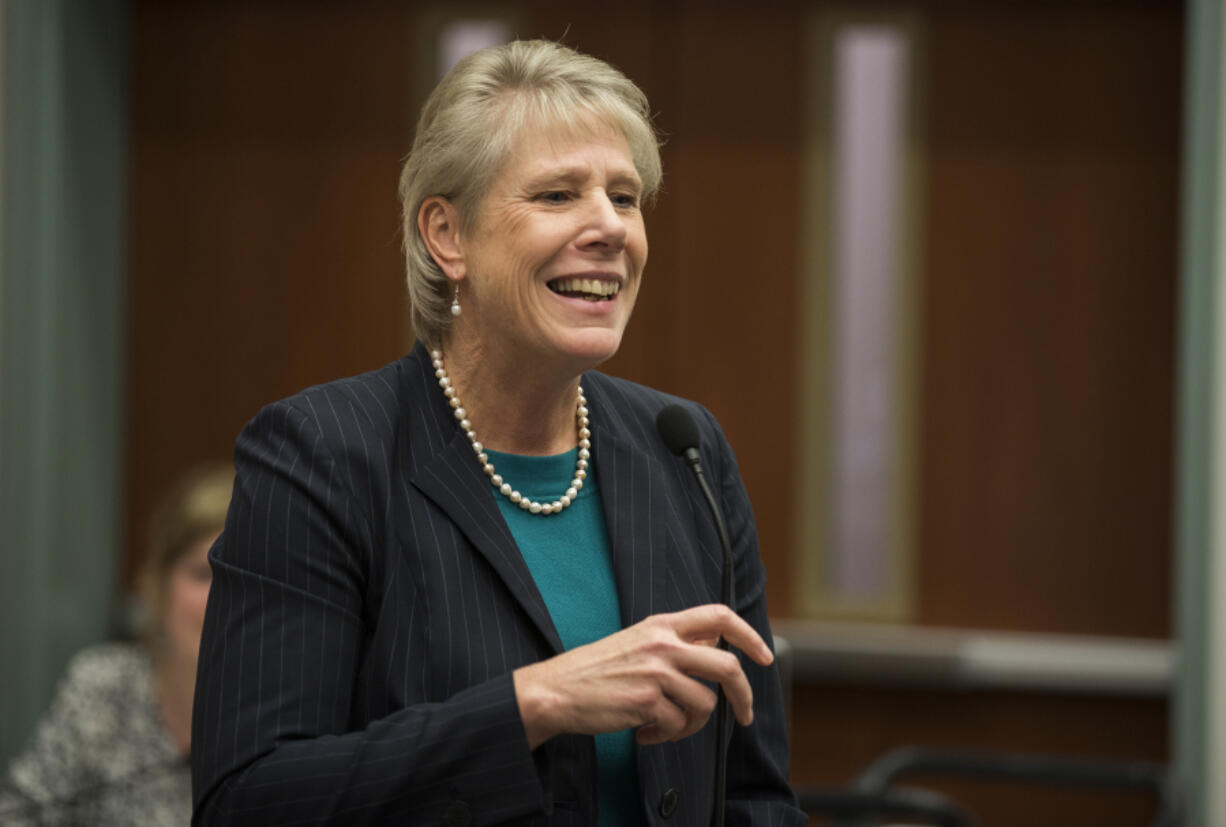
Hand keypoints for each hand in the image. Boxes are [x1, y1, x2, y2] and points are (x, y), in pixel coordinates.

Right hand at [512, 604, 772, 748]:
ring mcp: (656, 672)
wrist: (556, 689)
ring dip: (691, 726)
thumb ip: (675, 642)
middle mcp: (663, 644)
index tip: (763, 655)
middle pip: (728, 666)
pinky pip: (678, 726)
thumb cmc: (596, 669)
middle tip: (743, 714)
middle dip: (743, 696)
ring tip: (666, 727)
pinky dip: (666, 736)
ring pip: (705, 705)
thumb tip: (716, 649)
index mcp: (662, 625)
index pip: (719, 616)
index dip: (749, 635)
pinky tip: (645, 733)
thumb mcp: (638, 641)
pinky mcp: (646, 701)